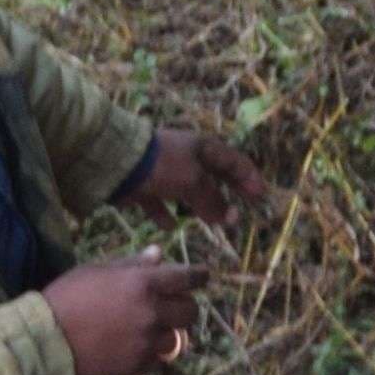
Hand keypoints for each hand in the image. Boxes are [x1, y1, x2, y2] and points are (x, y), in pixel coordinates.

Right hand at [49, 255, 204, 374]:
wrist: (46, 339)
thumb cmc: (67, 296)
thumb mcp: (98, 270)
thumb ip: (133, 264)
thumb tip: (159, 254)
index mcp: (143, 283)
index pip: (186, 278)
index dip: (199, 276)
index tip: (203, 276)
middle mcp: (152, 312)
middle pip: (190, 311)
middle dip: (185, 306)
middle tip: (175, 306)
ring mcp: (147, 341)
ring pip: (177, 338)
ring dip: (169, 332)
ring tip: (153, 329)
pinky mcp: (138, 365)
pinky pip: (159, 360)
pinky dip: (153, 353)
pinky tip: (139, 347)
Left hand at [126, 127, 275, 235]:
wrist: (115, 160)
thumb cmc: (161, 165)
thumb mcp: (193, 182)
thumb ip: (213, 201)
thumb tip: (230, 219)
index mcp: (202, 148)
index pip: (234, 162)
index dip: (249, 178)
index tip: (260, 196)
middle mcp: (185, 157)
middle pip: (212, 177)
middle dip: (225, 194)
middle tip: (237, 213)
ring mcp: (163, 170)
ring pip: (187, 190)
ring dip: (197, 205)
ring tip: (207, 221)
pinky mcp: (143, 184)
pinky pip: (159, 201)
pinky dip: (165, 213)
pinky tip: (168, 226)